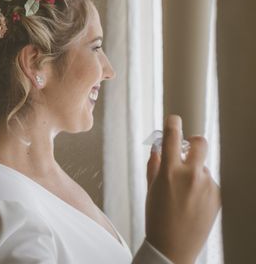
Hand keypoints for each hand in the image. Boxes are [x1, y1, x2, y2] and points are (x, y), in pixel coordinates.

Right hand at [145, 115, 220, 263]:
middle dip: (194, 141)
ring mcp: (206, 186)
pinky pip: (209, 183)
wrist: (173, 246)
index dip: (173, 124)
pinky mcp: (217, 196)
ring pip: (202, 167)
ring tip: (184, 193)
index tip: (174, 120)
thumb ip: (154, 164)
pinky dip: (201, 187)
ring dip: (195, 172)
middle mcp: (190, 175)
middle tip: (188, 147)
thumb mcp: (150, 188)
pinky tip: (192, 203)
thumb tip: (157, 149)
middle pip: (200, 143)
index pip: (172, 136)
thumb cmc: (157, 218)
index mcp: (169, 171)